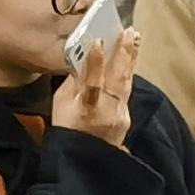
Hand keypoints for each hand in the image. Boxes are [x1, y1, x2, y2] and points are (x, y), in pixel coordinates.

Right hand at [51, 27, 137, 145]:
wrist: (84, 162)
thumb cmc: (67, 129)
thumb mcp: (60, 105)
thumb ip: (73, 83)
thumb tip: (82, 59)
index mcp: (84, 108)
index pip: (92, 82)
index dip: (94, 61)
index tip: (98, 41)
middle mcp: (106, 112)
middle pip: (117, 80)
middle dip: (124, 53)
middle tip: (130, 32)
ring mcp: (120, 116)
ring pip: (126, 83)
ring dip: (131, 59)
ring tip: (135, 39)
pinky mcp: (127, 118)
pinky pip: (127, 92)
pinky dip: (127, 74)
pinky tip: (129, 60)